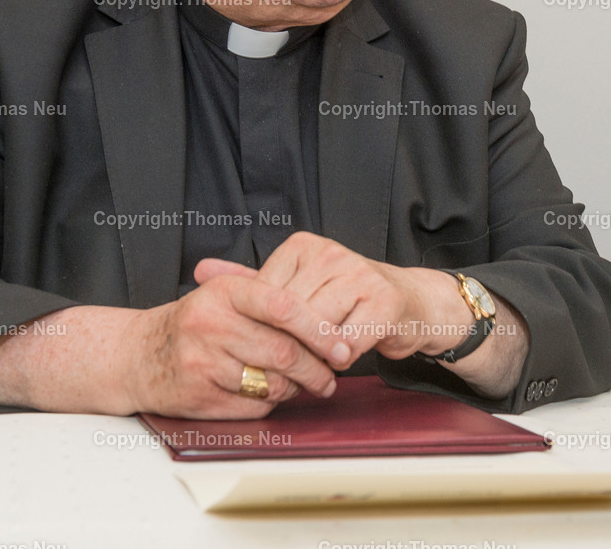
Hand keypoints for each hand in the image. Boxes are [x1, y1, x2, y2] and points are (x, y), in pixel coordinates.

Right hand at [114, 269, 352, 418]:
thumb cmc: (195, 322)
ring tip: (303, 382)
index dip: (318, 327)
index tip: (340, 343)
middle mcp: (211, 324)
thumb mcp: (226, 295)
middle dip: (317, 367)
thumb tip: (328, 322)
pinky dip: (271, 403)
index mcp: (224, 292)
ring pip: (273, 382)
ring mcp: (203, 361)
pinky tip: (270, 393)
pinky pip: (254, 406)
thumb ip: (271, 300)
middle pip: (284, 351)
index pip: (283, 306)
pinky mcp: (200, 396)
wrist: (139, 354)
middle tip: (332, 373)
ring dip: (296, 387)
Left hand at [196, 232, 473, 361]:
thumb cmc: (345, 299)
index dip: (264, 328)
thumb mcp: (296, 284)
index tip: (264, 346)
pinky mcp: (384, 299)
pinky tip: (340, 360)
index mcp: (303, 245)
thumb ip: (249, 281)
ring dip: (315, 354)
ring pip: (318, 328)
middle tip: (287, 364)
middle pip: (291, 314)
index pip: (267, 294)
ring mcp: (359, 273)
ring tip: (315, 364)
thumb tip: (201, 272)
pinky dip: (342, 357)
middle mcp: (330, 252)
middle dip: (289, 345)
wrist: (410, 303)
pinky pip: (349, 340)